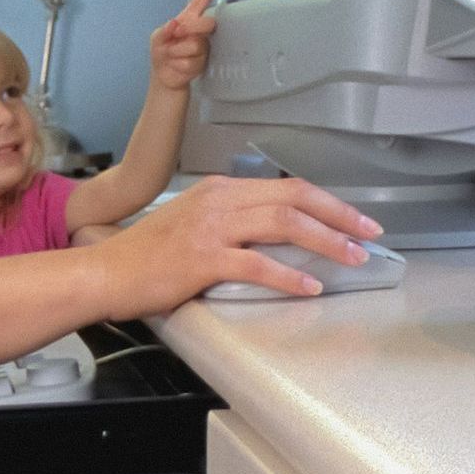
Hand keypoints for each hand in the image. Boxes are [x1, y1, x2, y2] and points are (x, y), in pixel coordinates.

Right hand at [90, 173, 383, 312]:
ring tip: (351, 259)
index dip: (327, 202)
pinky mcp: (203, 259)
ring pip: (284, 224)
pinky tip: (309, 286)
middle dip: (339, 215)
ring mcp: (212, 228)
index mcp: (220, 190)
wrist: (105, 272)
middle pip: (294, 198)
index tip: (354, 219)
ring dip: (325, 242)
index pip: (286, 187)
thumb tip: (270, 238)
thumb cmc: (143, 256)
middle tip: (369, 234)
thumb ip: (230, 223)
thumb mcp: (191, 223)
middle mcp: (220, 201)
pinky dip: (288, 275)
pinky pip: (257, 265)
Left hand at [148, 0, 227, 91]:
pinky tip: (175, 65)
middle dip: (191, 28)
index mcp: (188, 18)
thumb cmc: (161, 51)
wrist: (164, 76)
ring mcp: (203, 46)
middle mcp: (199, 31)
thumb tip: (174, 23)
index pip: (201, 0)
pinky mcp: (203, 62)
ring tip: (171, 55)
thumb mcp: (156, 38)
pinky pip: (190, 62)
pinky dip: (177, 64)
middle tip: (176, 34)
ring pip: (196, 45)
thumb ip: (163, 31)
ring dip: (177, 51)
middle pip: (208, 23)